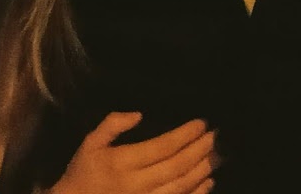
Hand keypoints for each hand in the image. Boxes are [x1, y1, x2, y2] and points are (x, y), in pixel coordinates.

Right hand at [48, 112, 218, 193]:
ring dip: (202, 169)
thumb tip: (138, 114)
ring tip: (216, 154)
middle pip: (177, 166)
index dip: (185, 135)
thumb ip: (112, 125)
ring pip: (182, 186)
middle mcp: (138, 184)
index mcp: (123, 162)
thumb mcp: (90, 142)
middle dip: (199, 149)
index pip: (162, 146)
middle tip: (216, 135)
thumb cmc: (83, 172)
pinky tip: (208, 181)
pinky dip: (197, 193)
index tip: (201, 123)